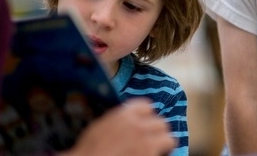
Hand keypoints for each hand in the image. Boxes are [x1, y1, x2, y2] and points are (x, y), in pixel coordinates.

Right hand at [61, 98, 175, 155]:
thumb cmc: (88, 150)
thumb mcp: (99, 127)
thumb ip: (117, 119)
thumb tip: (125, 120)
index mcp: (124, 114)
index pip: (146, 106)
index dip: (146, 116)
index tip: (144, 123)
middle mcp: (138, 124)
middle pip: (160, 122)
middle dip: (157, 131)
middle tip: (151, 139)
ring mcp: (146, 141)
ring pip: (168, 137)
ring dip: (164, 143)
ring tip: (158, 149)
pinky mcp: (151, 155)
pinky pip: (167, 151)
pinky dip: (164, 153)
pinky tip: (157, 155)